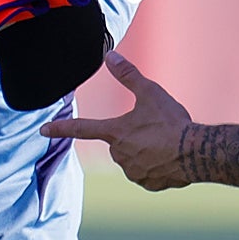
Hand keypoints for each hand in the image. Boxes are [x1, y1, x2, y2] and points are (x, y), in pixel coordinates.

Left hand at [40, 51, 192, 190]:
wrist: (195, 153)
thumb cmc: (171, 122)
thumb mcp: (150, 92)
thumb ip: (128, 75)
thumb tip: (110, 55)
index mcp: (115, 132)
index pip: (81, 128)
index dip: (61, 127)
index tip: (43, 130)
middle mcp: (119, 154)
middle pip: (118, 142)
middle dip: (131, 136)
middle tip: (155, 128)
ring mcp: (133, 172)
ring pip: (133, 158)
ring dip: (145, 151)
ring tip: (167, 143)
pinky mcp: (148, 184)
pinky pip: (148, 173)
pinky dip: (157, 165)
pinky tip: (170, 158)